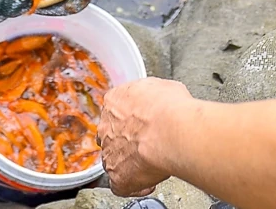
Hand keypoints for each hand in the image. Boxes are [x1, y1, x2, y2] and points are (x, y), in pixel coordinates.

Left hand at [99, 77, 191, 196]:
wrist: (169, 129)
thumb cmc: (169, 107)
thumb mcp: (164, 87)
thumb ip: (154, 96)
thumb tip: (163, 98)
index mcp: (114, 101)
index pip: (116, 112)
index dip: (132, 121)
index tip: (145, 126)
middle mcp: (106, 126)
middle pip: (112, 136)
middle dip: (128, 142)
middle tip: (148, 145)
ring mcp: (109, 152)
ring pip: (114, 161)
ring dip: (131, 164)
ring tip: (152, 165)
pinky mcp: (116, 176)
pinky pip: (120, 186)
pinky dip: (134, 187)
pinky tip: (149, 184)